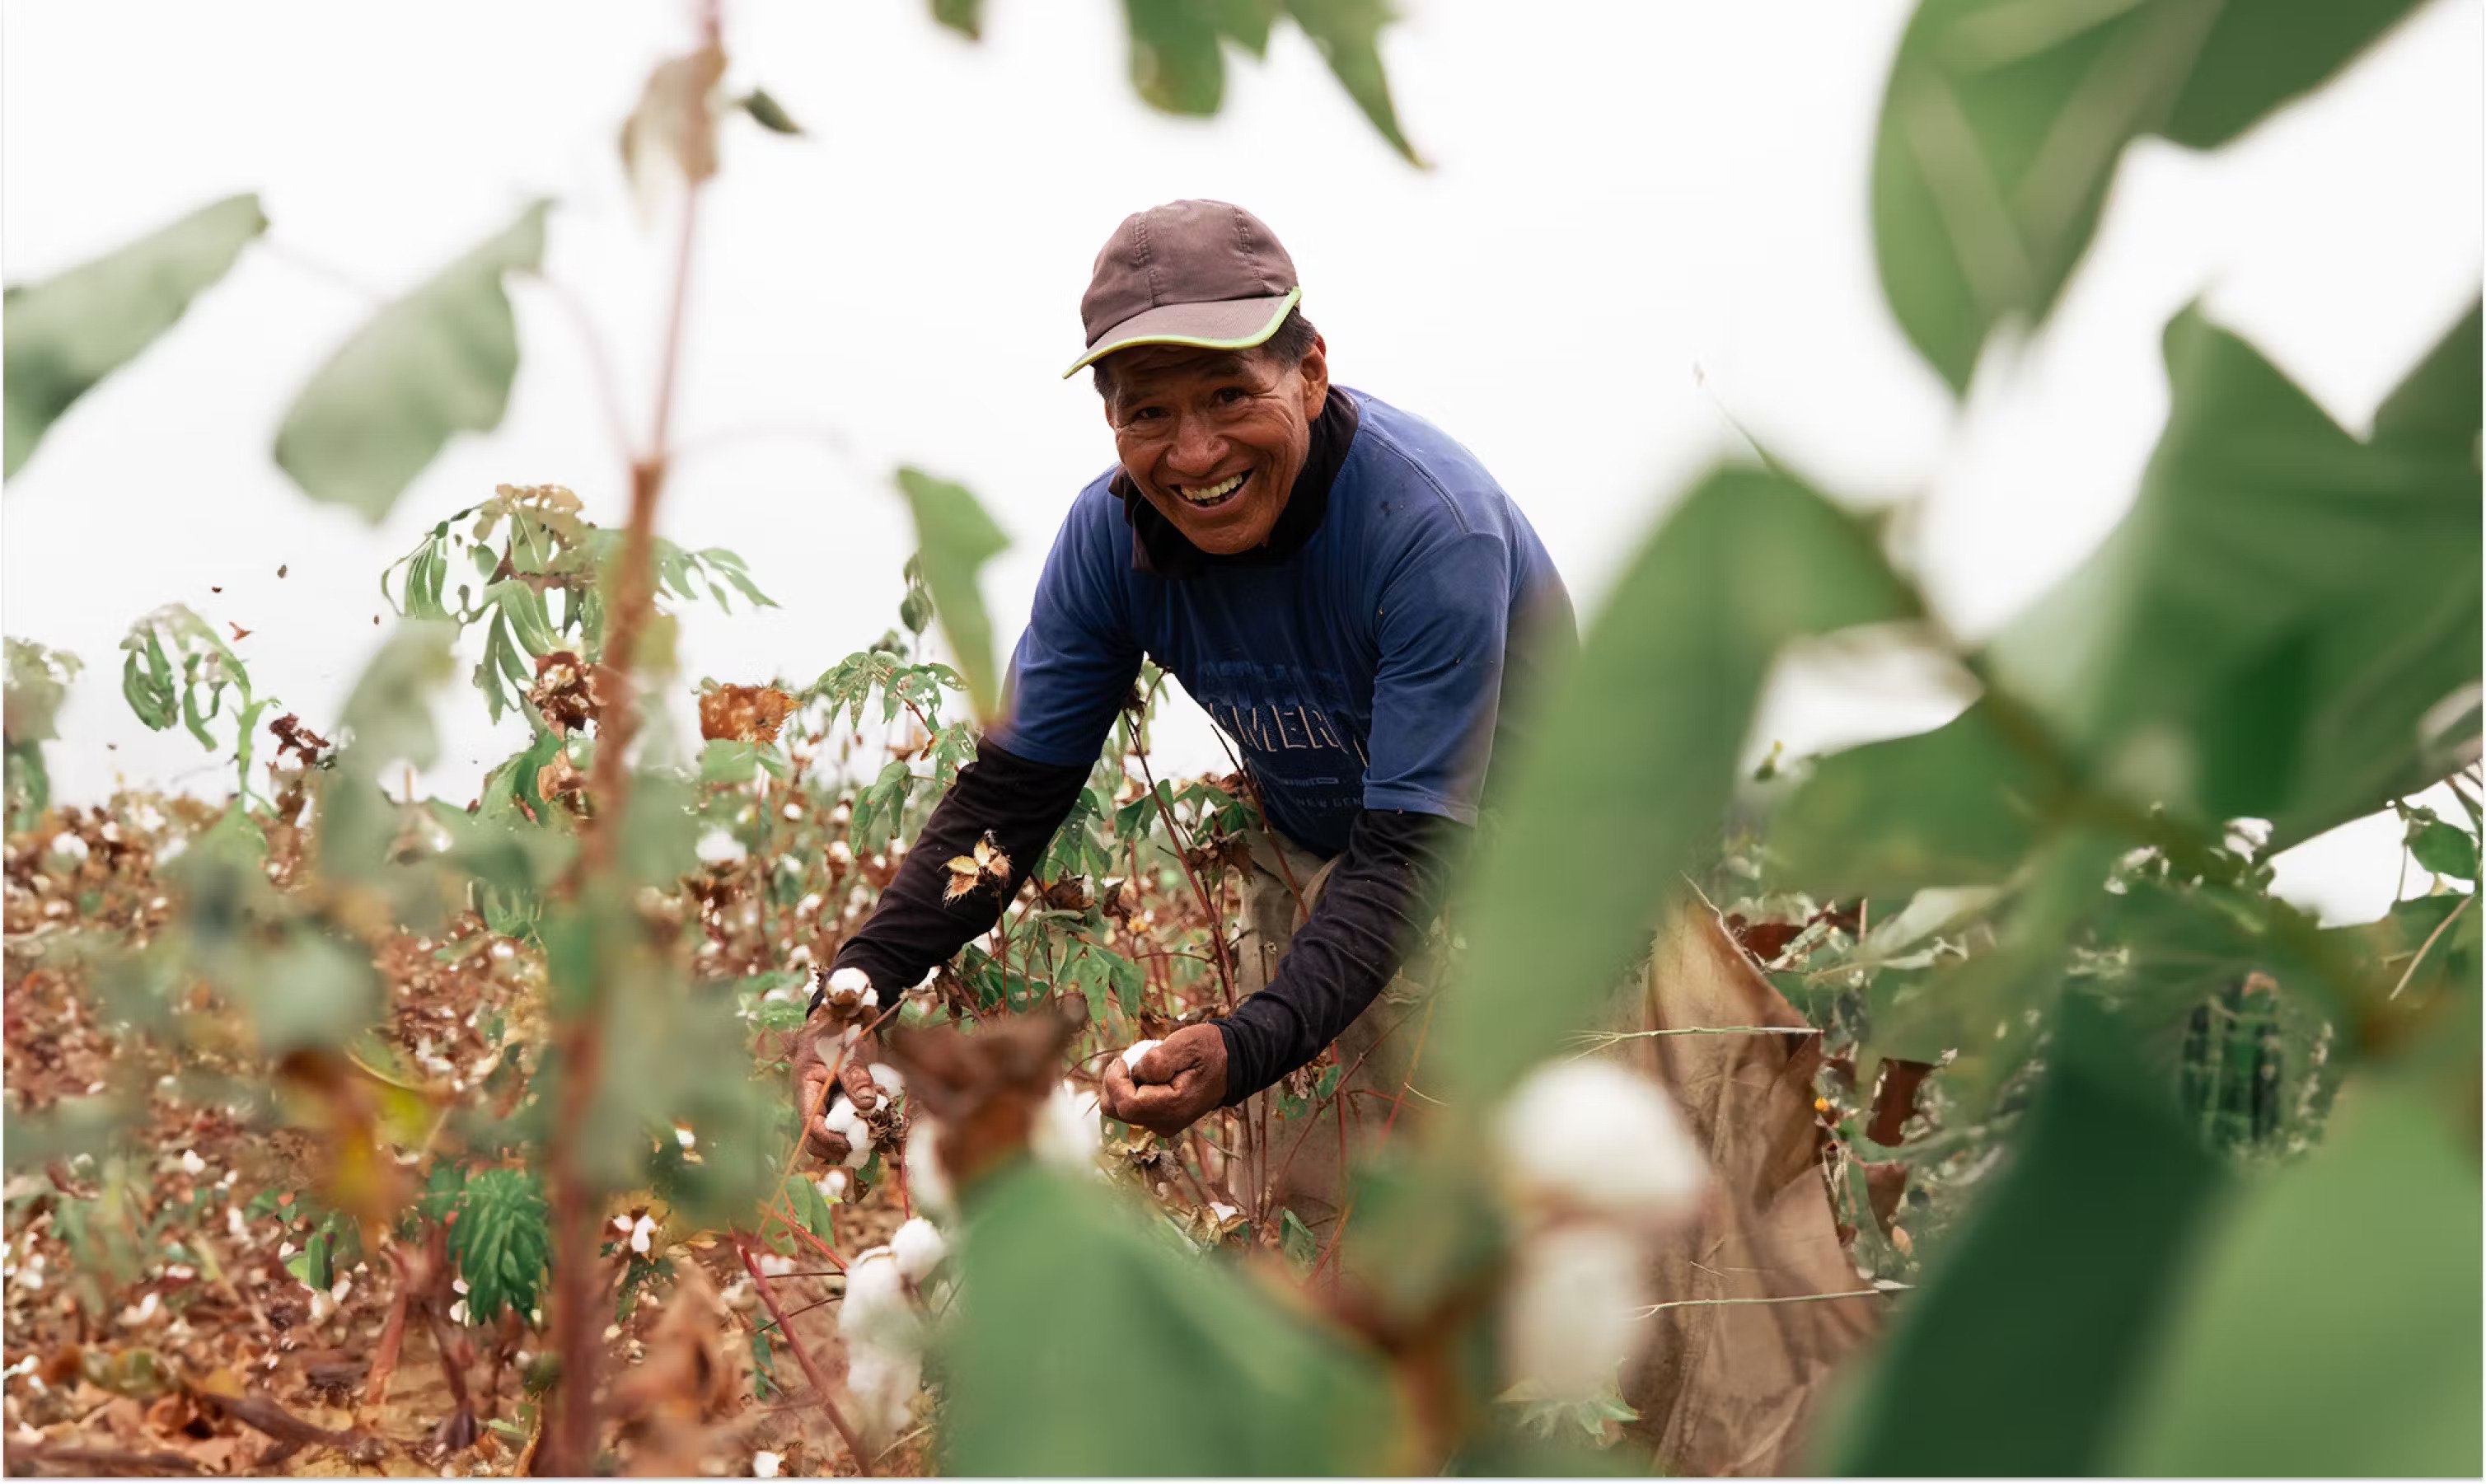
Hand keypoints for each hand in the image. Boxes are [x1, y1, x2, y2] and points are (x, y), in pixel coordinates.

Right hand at [793, 1018, 884, 1165]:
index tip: (852, 1144)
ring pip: (830, 1135)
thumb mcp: (850, 1051)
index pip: (810, 1125)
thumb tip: (867, 1104)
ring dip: (850, 1142)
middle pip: (815, 1138)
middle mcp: (812, 1100)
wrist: (842, 1020)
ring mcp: (824, 1103)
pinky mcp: (838, 1103)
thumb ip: (857, 1076)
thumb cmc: (840, 1032)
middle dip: (838, 1148)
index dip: (829, 1140)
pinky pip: (845, 1124)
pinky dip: (860, 1129)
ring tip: (875, 1141)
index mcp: (806, 1087)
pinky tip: (879, 1128)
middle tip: (865, 1148)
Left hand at [1100, 1023, 1227, 1136]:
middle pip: (1116, 1111)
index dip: (1115, 1081)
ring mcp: (1162, 1124)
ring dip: (1121, 1086)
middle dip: (1114, 1083)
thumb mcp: (1187, 1043)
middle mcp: (1166, 1123)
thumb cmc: (1209, 1050)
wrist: (1231, 1065)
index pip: (1126, 1105)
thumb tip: (1135, 1073)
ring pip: (1120, 1111)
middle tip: (1128, 1061)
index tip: (1122, 1060)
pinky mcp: (1159, 1120)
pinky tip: (1145, 1076)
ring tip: (1140, 1067)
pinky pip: (1131, 1108)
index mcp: (1173, 1107)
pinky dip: (1130, 1091)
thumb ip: (1158, 1060)